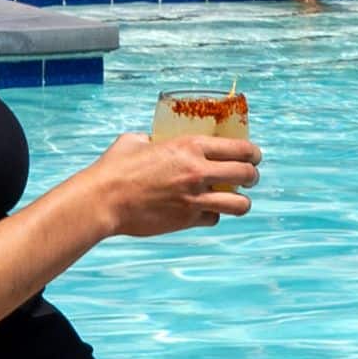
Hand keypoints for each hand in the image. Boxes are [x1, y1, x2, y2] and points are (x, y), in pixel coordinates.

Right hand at [88, 134, 258, 236]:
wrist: (104, 200)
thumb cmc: (115, 168)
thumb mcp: (136, 141)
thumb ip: (153, 139)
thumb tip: (154, 141)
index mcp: (190, 145)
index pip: (239, 147)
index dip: (253, 153)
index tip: (254, 156)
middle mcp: (199, 171)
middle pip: (246, 174)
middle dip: (252, 176)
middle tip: (249, 177)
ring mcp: (195, 197)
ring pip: (240, 204)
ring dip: (242, 202)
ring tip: (237, 200)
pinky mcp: (187, 219)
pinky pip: (215, 218)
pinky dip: (213, 215)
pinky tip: (205, 211)